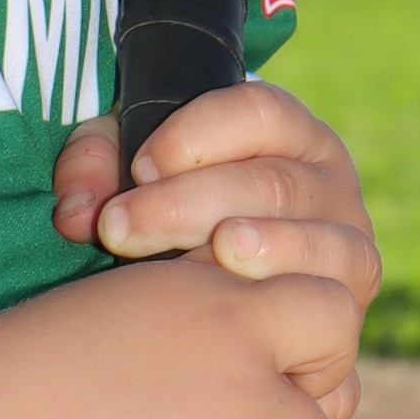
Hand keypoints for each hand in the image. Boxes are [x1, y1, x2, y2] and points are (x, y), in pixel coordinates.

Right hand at [0, 254, 362, 418]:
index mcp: (198, 283)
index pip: (315, 293)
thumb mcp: (99, 321)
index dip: (302, 340)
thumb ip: (161, 334)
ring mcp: (239, 403)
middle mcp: (233, 330)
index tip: (260, 379)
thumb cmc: (2, 386)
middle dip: (309, 397)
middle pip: (335, 357)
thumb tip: (186, 382)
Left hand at [50, 83, 381, 418]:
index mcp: (287, 132)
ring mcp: (348, 243)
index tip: (138, 167)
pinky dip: (289, 302)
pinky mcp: (347, 305)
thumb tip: (71, 215)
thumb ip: (92, 173)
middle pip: (272, 182)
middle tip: (119, 230)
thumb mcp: (127, 174)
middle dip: (188, 204)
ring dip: (259, 249)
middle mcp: (328, 182)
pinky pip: (334, 300)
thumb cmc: (168, 214)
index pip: (259, 111)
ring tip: (212, 253)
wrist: (215, 301)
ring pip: (314, 239)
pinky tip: (239, 307)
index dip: (198, 134)